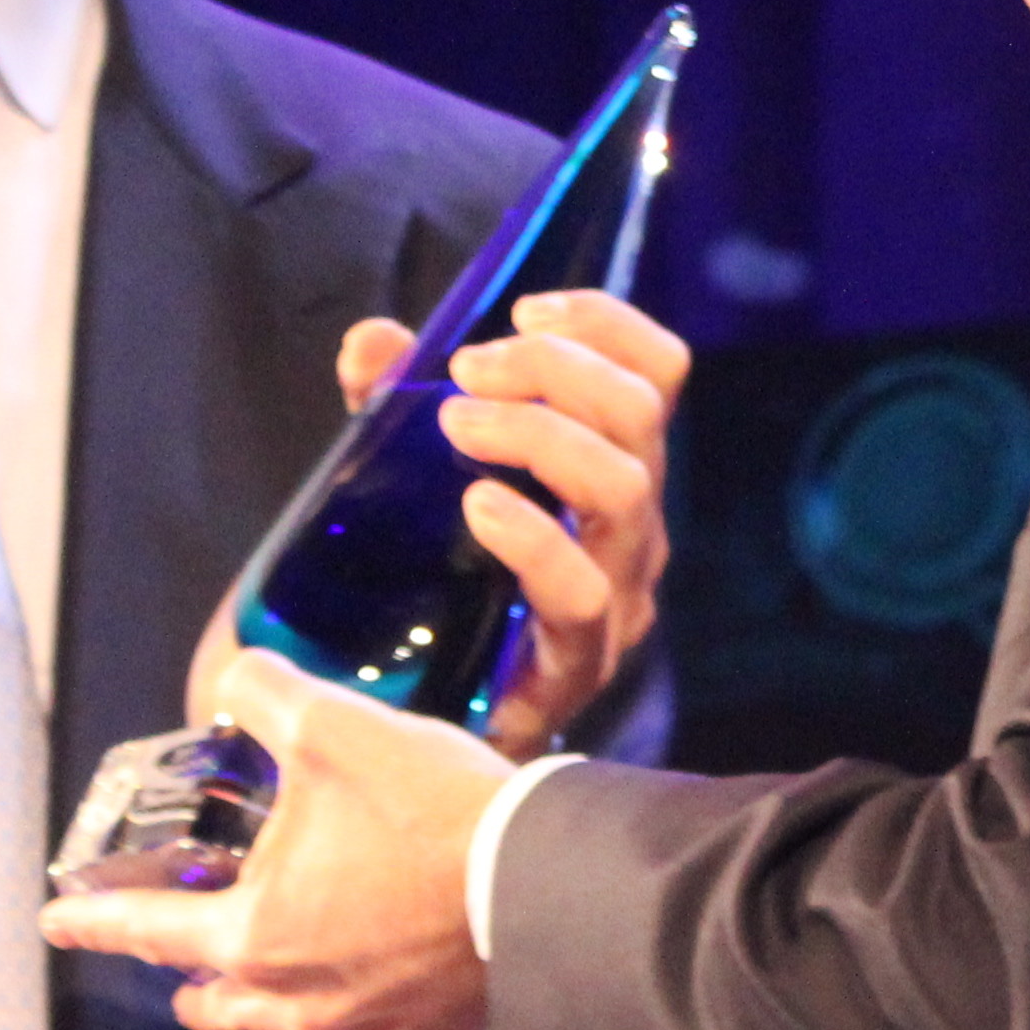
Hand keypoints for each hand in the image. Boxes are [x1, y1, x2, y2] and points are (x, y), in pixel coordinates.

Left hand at [43, 652, 507, 1029]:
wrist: (545, 879)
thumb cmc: (433, 812)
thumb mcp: (335, 727)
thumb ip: (267, 693)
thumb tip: (237, 674)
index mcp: (257, 935)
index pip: (149, 933)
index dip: (94, 923)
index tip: (58, 927)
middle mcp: (300, 998)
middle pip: (218, 1007)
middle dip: (193, 986)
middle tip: (186, 967)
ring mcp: (366, 1028)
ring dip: (269, 1011)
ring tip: (277, 984)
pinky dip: (354, 1028)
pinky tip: (369, 993)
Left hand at [296, 290, 689, 761]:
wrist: (407, 723)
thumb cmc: (425, 590)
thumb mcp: (402, 478)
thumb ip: (389, 406)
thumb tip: (374, 342)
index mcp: (606, 468)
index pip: (656, 373)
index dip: (608, 323)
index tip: (526, 306)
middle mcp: (630, 528)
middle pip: (642, 416)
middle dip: (559, 369)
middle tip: (469, 371)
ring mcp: (615, 596)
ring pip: (624, 491)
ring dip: (543, 436)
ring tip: (458, 425)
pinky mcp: (577, 662)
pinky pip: (579, 591)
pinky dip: (532, 537)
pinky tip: (476, 508)